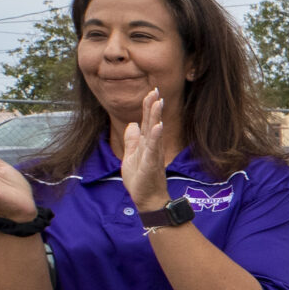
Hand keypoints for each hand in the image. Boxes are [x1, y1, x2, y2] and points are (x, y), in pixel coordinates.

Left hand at [118, 87, 170, 209]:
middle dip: (153, 106)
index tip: (151, 92)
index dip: (148, 107)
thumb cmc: (141, 180)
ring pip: (155, 132)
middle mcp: (152, 146)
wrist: (147, 199)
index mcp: (146, 144)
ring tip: (158, 102)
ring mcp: (153, 154)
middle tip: (156, 90)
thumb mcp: (130, 157)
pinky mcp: (151, 164)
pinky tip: (158, 126)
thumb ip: (132, 141)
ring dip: (156, 117)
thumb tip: (132, 124)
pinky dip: (156, 136)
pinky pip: (154, 148)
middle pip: (152, 123)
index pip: (147, 122)